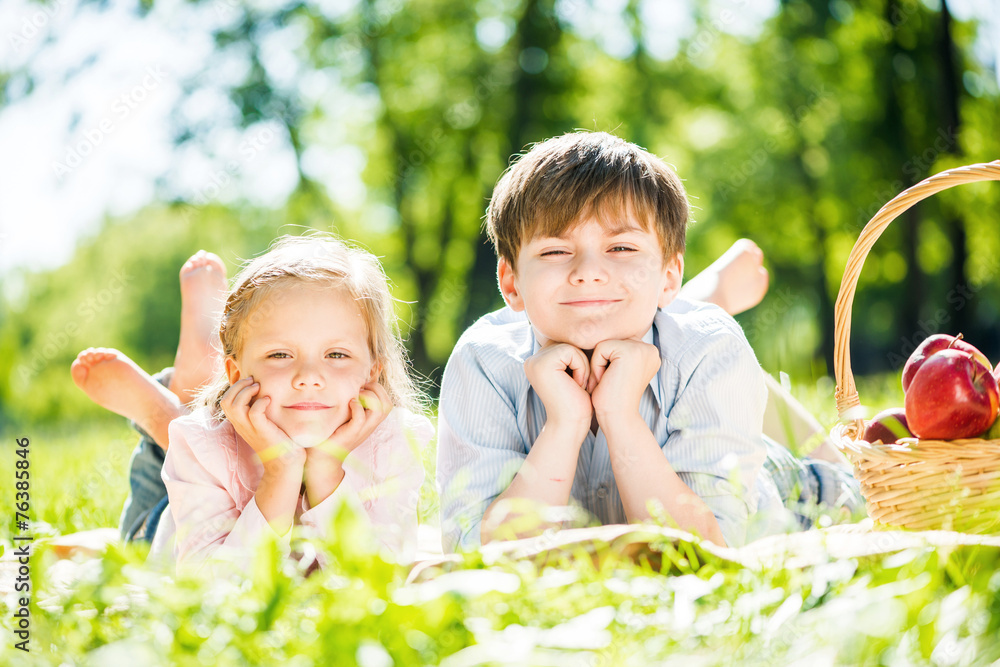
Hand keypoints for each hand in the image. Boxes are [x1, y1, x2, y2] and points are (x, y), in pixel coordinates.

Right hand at [221, 377, 304, 469]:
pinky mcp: (262, 431)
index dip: (234, 388)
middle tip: (253, 381)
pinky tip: (269, 399)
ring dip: (246, 392)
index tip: (250, 381)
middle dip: (238, 386)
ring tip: (259, 387)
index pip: (225, 402)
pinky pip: (253, 413)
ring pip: (235, 406)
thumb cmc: (278, 441)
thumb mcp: (264, 424)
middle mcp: (241, 426)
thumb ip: (259, 411)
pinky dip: (260, 402)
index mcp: (240, 423)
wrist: (285, 463)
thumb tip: (264, 393)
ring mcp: (250, 429)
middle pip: (226, 401)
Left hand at [302, 382, 391, 508]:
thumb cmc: (331, 434)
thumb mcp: (345, 417)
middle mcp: (370, 425)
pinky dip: (357, 407)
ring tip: (356, 395)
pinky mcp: (351, 434)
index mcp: (371, 421)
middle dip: (376, 390)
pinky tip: (349, 403)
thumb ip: (351, 405)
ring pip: (380, 410)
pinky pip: (361, 418)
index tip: (362, 386)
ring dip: (369, 397)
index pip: (387, 402)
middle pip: (387, 405)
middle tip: (360, 388)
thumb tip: (350, 385)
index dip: (378, 390)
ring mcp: (362, 430)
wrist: (322, 456)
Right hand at [524, 342, 592, 430]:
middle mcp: (532, 360)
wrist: (571, 425)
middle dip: (579, 361)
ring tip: (578, 385)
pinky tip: (577, 385)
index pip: (563, 344)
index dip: (576, 360)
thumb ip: (567, 355)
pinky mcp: (544, 363)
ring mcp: (535, 361)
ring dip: (582, 365)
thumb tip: (580, 332)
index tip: (576, 382)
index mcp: (536, 362)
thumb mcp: (570, 373)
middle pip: (566, 343)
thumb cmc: (576, 403)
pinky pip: (572, 352)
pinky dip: (582, 368)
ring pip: (570, 346)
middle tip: (578, 385)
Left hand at [590, 339, 660, 427]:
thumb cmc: (613, 398)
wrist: (618, 418)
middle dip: (604, 362)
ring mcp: (642, 349)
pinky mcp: (629, 351)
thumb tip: (604, 335)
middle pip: (612, 342)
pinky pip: (600, 348)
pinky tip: (605, 380)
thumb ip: (619, 353)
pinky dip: (596, 366)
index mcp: (650, 353)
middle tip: (610, 383)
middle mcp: (650, 349)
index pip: (618, 343)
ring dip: (599, 364)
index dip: (609, 362)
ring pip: (605, 344)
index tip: (615, 382)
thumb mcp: (619, 370)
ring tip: (607, 382)